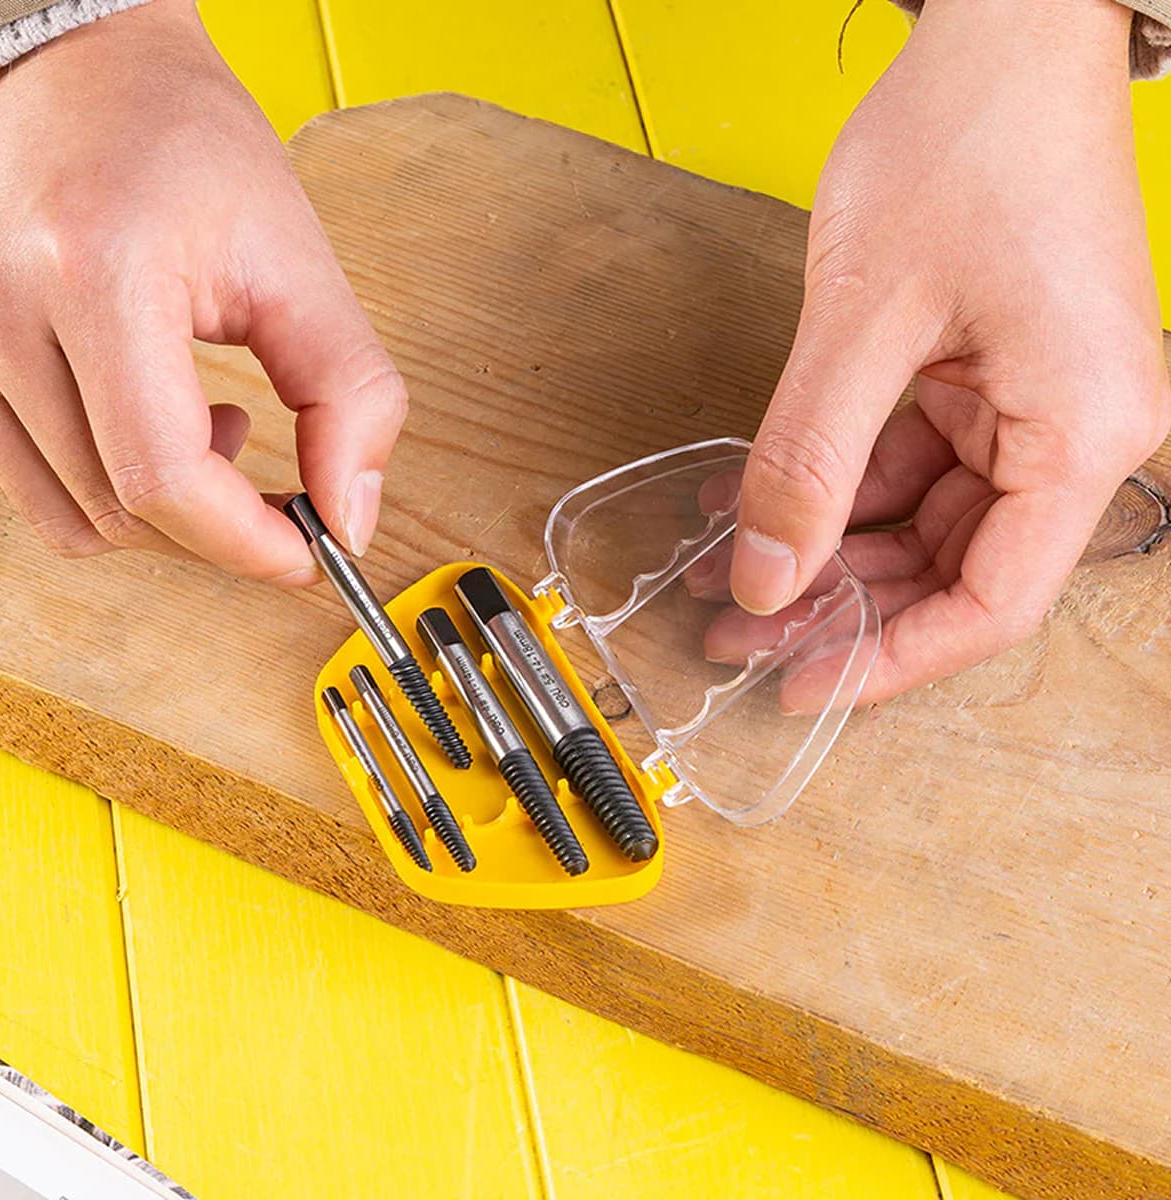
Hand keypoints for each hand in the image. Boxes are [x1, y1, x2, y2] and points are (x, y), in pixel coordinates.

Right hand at [0, 0, 404, 581]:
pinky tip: (165, 427)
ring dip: (172, 516)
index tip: (308, 554)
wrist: (91, 76)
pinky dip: (118, 495)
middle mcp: (5, 312)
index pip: (163, 475)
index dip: (246, 542)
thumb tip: (349, 519)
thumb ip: (351, 398)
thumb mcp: (303, 266)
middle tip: (286, 494)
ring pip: (77, 519)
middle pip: (122, 511)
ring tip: (223, 432)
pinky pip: (37, 492)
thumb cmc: (195, 149)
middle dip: (223, 533)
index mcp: (97, 274)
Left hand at [717, 0, 1169, 702]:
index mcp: (1083, 433)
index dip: (890, 660)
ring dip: (821, 546)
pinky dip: (830, 481)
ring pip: (918, 523)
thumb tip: (764, 574)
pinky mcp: (987, 378)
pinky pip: (904, 460)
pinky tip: (752, 493)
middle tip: (736, 627)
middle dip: (836, 605)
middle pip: (949, 570)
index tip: (801, 686)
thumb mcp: (864, 318)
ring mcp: (1029, 406)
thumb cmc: (970, 141)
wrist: (1001, 35)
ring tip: (727, 567)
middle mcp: (1072, 433)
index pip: (990, 603)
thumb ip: (808, 459)